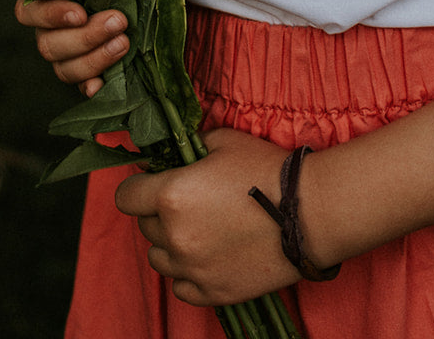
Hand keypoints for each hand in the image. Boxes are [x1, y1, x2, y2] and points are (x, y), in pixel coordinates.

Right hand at [13, 0, 128, 97]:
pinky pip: (80, 86)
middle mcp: (46, 30)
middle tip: (117, 22)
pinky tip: (101, 86)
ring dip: (95, 59)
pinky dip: (90, 87)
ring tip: (123, 43)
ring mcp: (62, 54)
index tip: (80, 13)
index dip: (52, 16)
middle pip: (49, 45)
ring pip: (64, 68)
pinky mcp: (82, 70)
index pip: (29, 12)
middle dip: (86, 37)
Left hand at [115, 128, 299, 307]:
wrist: (308, 212)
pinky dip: (188, 273)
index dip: (138, 187)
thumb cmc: (266, 169)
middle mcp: (175, 236)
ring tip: (199, 229)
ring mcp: (193, 269)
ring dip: (170, 243)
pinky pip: (181, 287)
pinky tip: (207, 255)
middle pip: (144, 226)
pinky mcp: (213, 292)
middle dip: (158, 212)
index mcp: (171, 196)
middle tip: (187, 201)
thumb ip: (190, 148)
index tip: (152, 183)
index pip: (125, 197)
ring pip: (159, 259)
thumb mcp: (223, 141)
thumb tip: (174, 156)